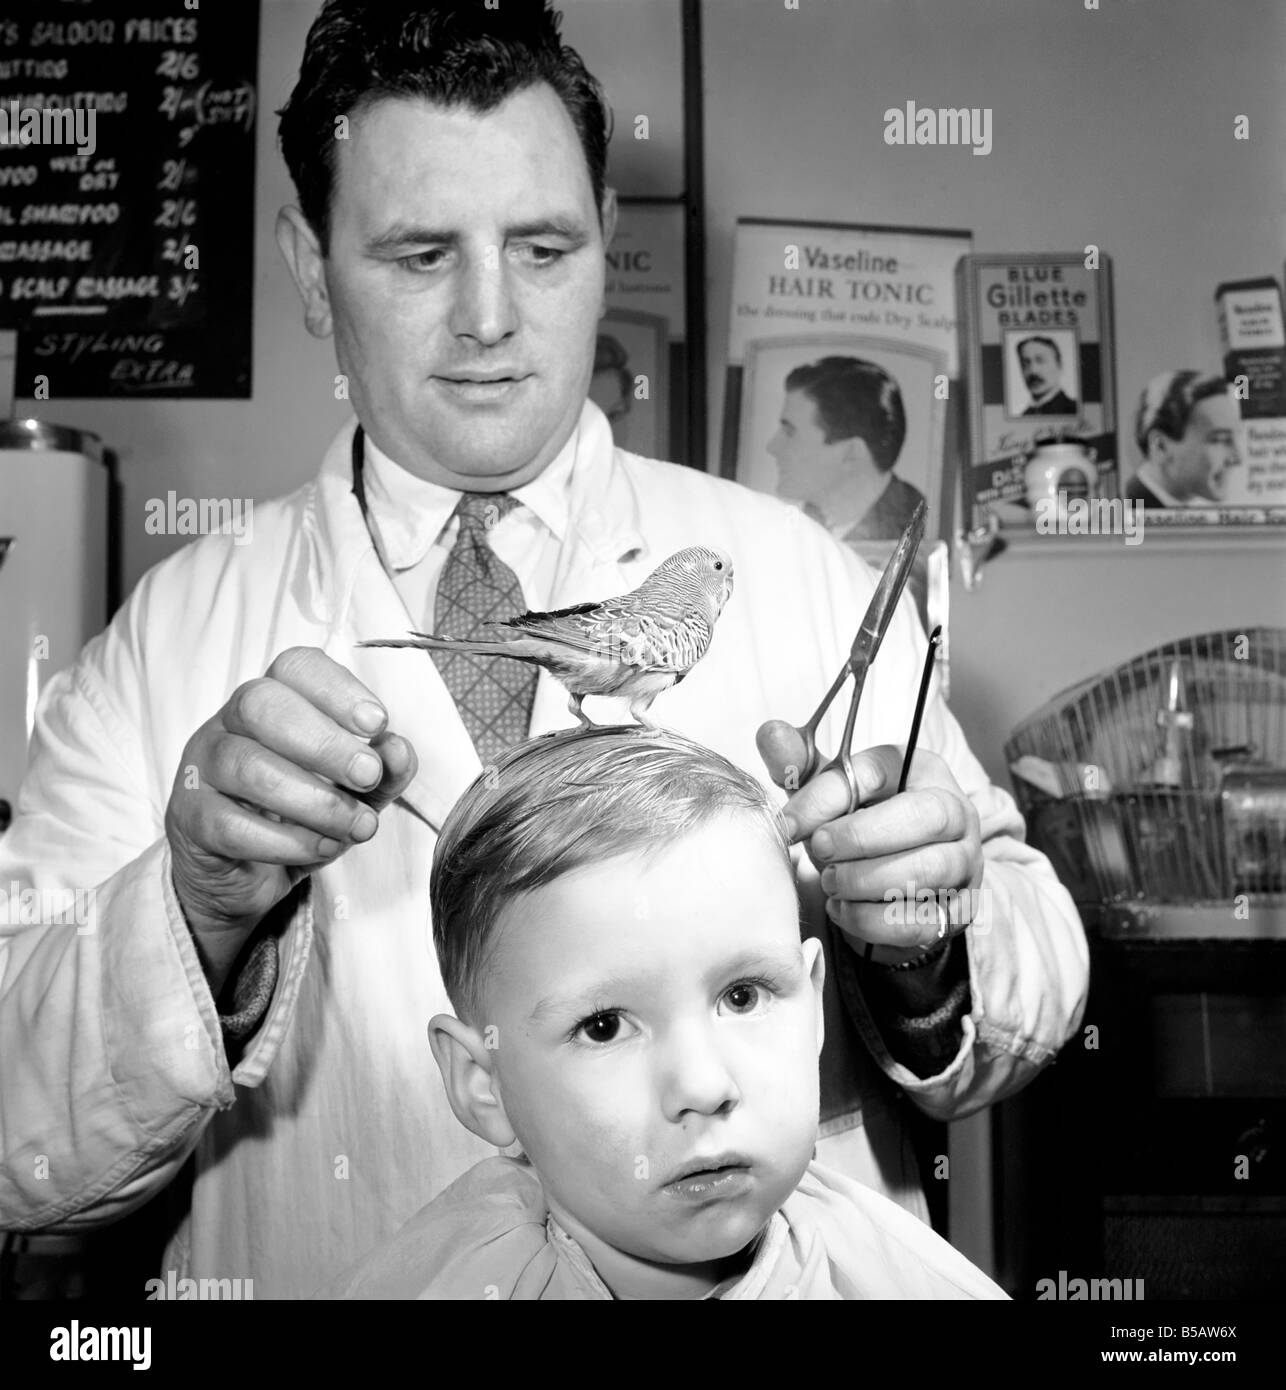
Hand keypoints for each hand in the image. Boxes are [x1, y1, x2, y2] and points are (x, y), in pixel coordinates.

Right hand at [166, 647, 416, 986]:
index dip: (337, 688)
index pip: (294, 667)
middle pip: (261, 705)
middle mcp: (230, 723)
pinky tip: (323, 848)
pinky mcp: (190, 818)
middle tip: (368, 776)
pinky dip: (288, 841)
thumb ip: (381, 771)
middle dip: (325, 742)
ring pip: (248, 766)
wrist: (243, 874)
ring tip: (357, 826)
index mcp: (273, 702)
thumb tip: (399, 750)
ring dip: (316, 801)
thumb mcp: (353, 792)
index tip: (377, 722)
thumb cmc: (299, 816)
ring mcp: (203, 768)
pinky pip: (231, 824)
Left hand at [757, 721, 982, 959]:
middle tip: (819, 850)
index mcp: (923, 770)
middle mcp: (956, 812)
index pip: (878, 770)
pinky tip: (844, 908)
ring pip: (926, 871)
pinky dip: (871, 919)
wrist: (894, 881)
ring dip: (864, 881)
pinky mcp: (958, 910)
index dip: (826, 796)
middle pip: (924, 817)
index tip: (790, 823)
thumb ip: (798, 762)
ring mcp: (964, 864)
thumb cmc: (860, 823)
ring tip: (831, 881)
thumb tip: (771, 733)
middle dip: (860, 837)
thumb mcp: (830, 790)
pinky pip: (920, 921)